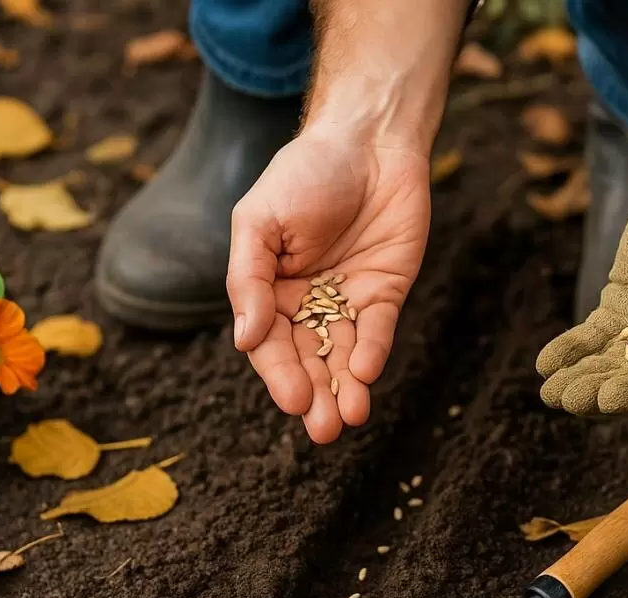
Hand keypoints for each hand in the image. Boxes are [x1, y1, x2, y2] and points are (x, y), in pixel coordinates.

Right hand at [227, 128, 429, 442]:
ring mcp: (345, 301)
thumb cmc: (303, 174)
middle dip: (315, 395)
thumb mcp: (259, 221)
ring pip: (342, 356)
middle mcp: (304, 304)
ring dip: (344, 389)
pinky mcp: (383, 293)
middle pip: (307, 360)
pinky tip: (365, 373)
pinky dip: (370, 353)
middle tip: (323, 429)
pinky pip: (375, 331)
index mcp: (267, 291)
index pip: (269, 345)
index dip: (280, 374)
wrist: (368, 138)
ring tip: (348, 417)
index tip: (293, 400)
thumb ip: (248, 279)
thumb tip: (244, 340)